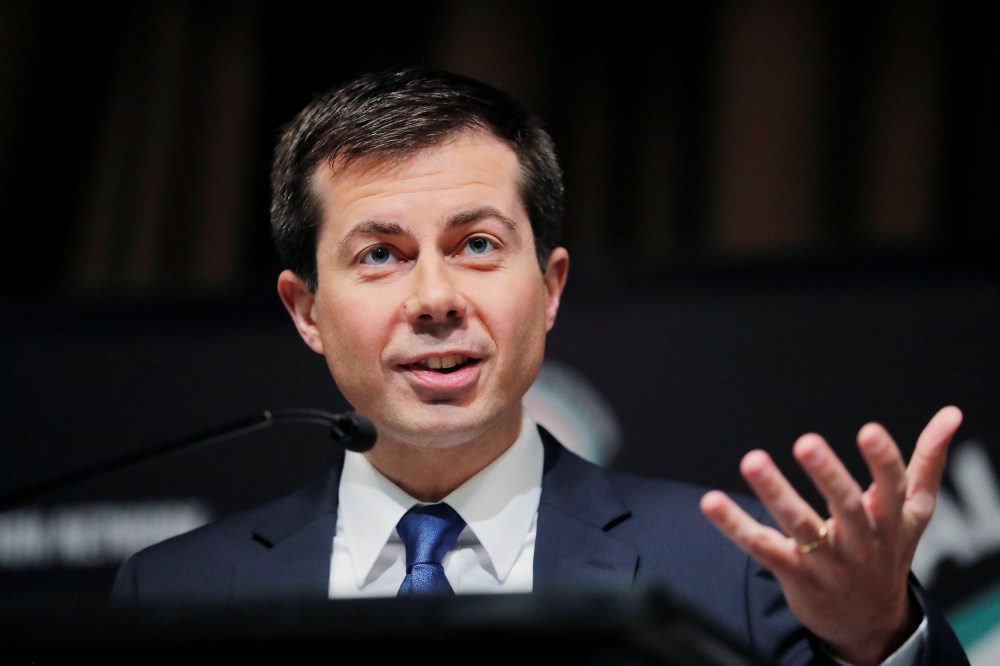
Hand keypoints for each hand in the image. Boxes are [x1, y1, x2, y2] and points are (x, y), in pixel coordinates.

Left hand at [700, 406, 962, 665]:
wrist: (869, 623)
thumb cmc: (889, 551)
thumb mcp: (915, 512)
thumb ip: (927, 461)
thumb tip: (951, 414)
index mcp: (889, 519)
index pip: (891, 486)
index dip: (882, 460)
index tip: (870, 430)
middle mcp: (860, 540)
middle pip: (845, 507)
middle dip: (828, 476)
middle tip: (806, 442)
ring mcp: (826, 559)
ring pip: (799, 526)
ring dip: (775, 493)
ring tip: (752, 460)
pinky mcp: (793, 573)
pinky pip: (761, 547)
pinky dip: (734, 525)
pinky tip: (710, 502)